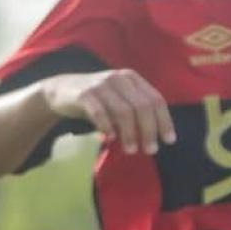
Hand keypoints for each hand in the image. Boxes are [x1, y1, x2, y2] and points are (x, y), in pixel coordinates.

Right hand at [41, 69, 175, 154]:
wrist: (62, 90)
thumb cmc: (99, 100)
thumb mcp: (121, 100)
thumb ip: (137, 113)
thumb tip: (157, 137)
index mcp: (133, 79)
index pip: (156, 99)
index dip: (164, 121)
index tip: (169, 141)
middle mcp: (119, 79)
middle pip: (142, 106)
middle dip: (149, 130)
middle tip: (151, 150)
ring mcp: (101, 84)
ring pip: (123, 111)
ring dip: (130, 133)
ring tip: (132, 150)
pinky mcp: (83, 94)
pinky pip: (99, 112)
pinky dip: (107, 126)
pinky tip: (110, 138)